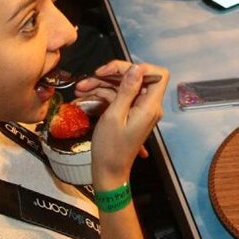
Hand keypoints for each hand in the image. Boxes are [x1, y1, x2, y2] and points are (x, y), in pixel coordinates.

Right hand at [78, 61, 167, 186]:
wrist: (108, 171)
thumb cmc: (110, 147)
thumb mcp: (115, 115)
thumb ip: (126, 90)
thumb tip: (136, 68)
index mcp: (150, 106)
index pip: (158, 75)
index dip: (140, 68)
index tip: (119, 71)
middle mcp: (149, 105)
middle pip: (137, 77)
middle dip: (114, 74)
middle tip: (93, 75)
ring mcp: (139, 109)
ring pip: (124, 87)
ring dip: (102, 84)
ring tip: (80, 88)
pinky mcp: (130, 113)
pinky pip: (119, 97)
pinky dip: (103, 95)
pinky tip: (84, 96)